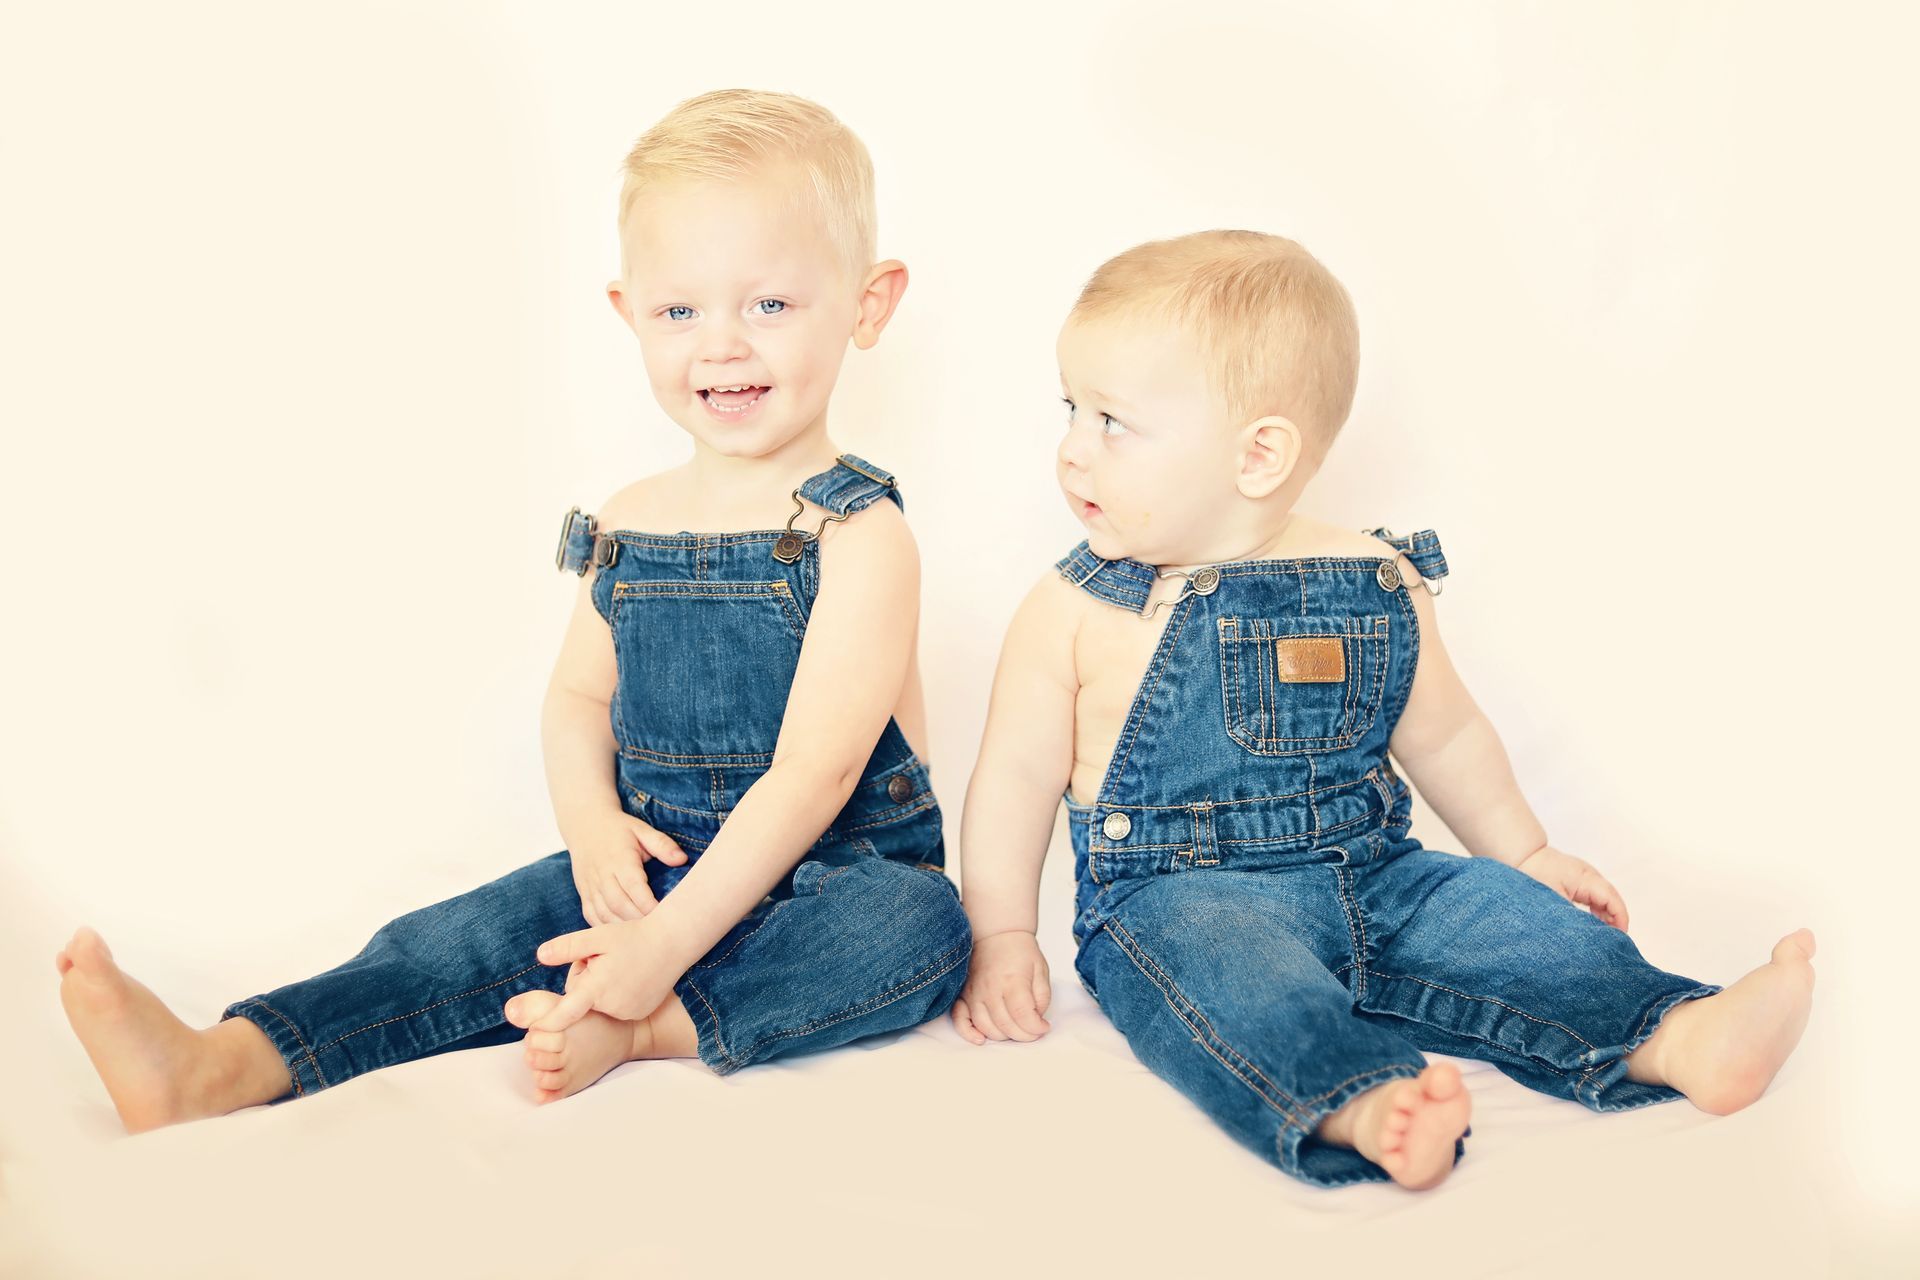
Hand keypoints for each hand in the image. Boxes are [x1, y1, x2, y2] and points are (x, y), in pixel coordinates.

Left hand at [529, 915, 687, 1029]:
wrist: (672, 942)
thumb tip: (540, 956)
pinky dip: (619, 995)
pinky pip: (617, 1008)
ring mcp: (627, 1012)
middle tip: (603, 959)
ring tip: (621, 967)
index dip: (547, 1023)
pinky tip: (633, 977)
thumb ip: (567, 947)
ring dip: (602, 989)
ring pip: (600, 1003)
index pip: (564, 1013)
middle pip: (582, 1000)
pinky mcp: (639, 1013)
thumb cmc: (633, 936)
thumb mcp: (597, 935)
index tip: (532, 1033)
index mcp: (596, 988)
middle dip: (585, 983)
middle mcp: (611, 1006)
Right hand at [566, 811, 687, 925]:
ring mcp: (590, 887)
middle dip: (639, 921)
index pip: (634, 887)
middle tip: (659, 932)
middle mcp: (602, 875)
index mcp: (619, 859)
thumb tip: (682, 860)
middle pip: (619, 905)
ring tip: (644, 937)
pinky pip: (592, 917)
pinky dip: (607, 928)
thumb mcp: (642, 830)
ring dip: (623, 929)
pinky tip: (622, 934)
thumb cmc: (619, 829)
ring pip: (604, 914)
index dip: (649, 904)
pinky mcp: (584, 895)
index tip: (666, 916)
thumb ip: (662, 844)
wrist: (584, 825)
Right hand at [952, 930, 1052, 1043]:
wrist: (996, 934)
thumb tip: (1037, 1021)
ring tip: (1015, 1029)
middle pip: (1006, 1026)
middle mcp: (990, 989)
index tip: (1043, 1027)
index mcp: (1012, 981)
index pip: (1023, 1016)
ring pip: (986, 1027)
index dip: (1036, 1028)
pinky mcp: (962, 995)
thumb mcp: (1041, 971)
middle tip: (1033, 1030)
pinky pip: (959, 1019)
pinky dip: (968, 1033)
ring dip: (1004, 1035)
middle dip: (1024, 1035)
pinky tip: (981, 1039)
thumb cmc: (1019, 952)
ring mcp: (973, 993)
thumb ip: (1042, 998)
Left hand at [1514, 845, 1628, 929]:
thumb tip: (1586, 933)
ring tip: (1605, 935)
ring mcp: (1586, 876)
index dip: (1620, 919)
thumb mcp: (1554, 900)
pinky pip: (1595, 896)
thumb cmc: (1535, 875)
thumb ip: (1573, 917)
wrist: (1522, 856)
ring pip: (1604, 898)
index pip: (1612, 900)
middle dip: (1616, 919)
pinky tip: (1595, 922)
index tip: (1619, 937)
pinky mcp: (1578, 880)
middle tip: (1614, 940)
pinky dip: (1598, 909)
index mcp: (1587, 879)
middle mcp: (1591, 875)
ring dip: (1607, 915)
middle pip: (1612, 899)